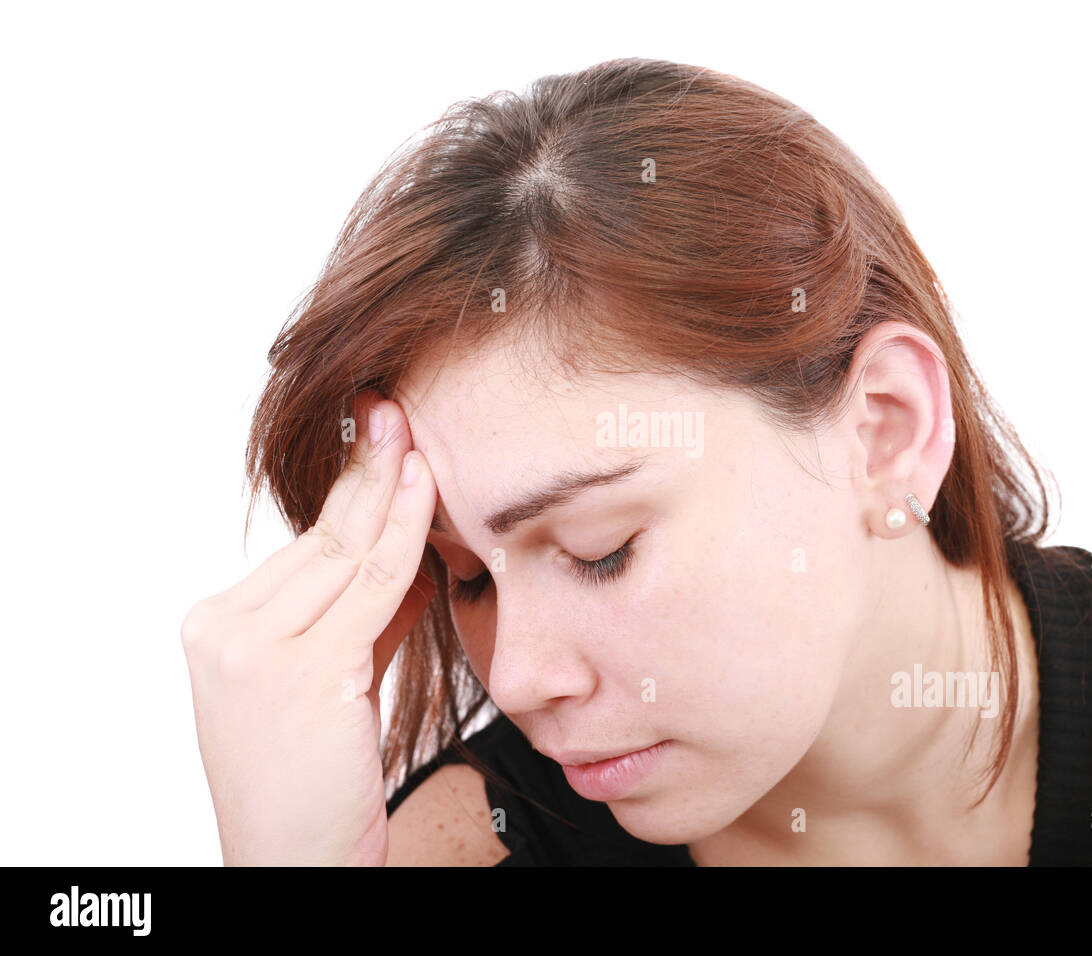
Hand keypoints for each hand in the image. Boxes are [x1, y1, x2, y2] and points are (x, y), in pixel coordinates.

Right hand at [181, 390, 435, 864]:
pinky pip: (371, 585)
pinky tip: (424, 485)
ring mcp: (256, 648)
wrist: (294, 863)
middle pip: (323, 538)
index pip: (307, 548)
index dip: (353, 493)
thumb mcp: (335, 682)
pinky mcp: (302, 668)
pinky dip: (405, 532)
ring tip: (415, 430)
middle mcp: (226, 629)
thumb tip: (410, 557)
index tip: (381, 441)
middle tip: (393, 408)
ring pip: (346, 551)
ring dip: (390, 488)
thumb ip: (363, 620)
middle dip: (367, 469)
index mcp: (219, 626)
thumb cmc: (314, 783)